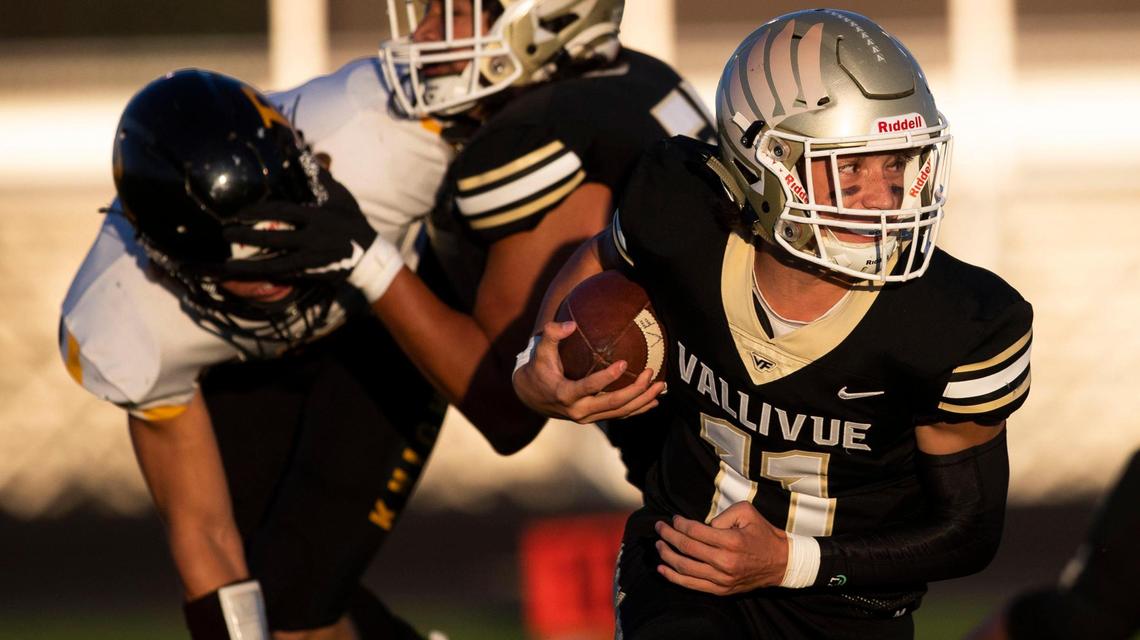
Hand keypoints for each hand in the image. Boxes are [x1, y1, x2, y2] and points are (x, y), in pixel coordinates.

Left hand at [222, 170, 402, 302]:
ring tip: (228, 264)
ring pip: (274, 263)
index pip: (281, 212)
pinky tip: (249, 275)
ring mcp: (311, 259)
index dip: (257, 211)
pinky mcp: (311, 273)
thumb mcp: (340, 196)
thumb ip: (321, 176)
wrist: (369, 255)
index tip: (239, 212)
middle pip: (273, 238)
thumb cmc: (352, 220)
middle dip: (246, 236)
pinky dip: (266, 275)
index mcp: (317, 217)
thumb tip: (304, 152)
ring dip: (250, 264)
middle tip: (226, 232)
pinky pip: (284, 275)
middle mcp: (312, 239)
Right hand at [512, 320, 663, 422]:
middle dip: (636, 390)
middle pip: (613, 404)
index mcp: (565, 394)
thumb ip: (553, 334)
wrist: (531, 397)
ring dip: (642, 401)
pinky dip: (638, 409)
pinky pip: (619, 416)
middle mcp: (578, 410)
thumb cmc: (538, 368)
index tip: (625, 362)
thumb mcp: (541, 351)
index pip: (590, 387)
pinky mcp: (594, 418)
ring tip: (660, 386)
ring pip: (620, 413)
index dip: (608, 377)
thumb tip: (571, 324)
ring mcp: (588, 418)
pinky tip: (653, 401)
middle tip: (651, 373)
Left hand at [654, 502, 788, 594]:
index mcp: (731, 541)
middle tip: (659, 528)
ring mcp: (722, 579)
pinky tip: (662, 568)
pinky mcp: (721, 590)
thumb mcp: (747, 512)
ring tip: (658, 545)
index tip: (674, 518)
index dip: (680, 524)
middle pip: (686, 548)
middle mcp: (724, 562)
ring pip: (685, 568)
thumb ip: (722, 514)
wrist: (781, 563)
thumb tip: (702, 526)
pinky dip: (674, 577)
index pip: (695, 531)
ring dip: (667, 555)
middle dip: (668, 536)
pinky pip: (692, 585)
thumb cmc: (762, 534)